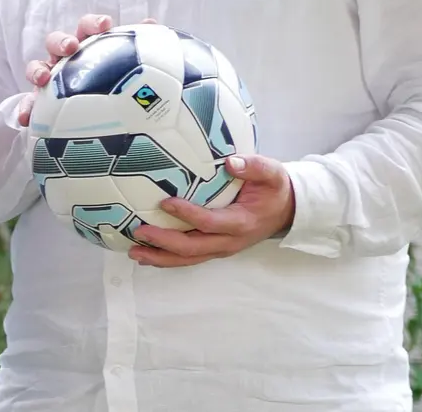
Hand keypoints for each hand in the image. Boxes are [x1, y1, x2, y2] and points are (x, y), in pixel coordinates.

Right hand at [16, 13, 149, 125]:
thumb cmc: (111, 85)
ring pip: (37, 67)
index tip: (105, 24)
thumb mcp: (126, 67)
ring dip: (37, 70)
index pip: (88, 27)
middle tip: (72, 46)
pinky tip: (26, 119)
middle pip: (57, 42)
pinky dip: (26, 109)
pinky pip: (30, 104)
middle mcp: (65, 59)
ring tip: (43, 78)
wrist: (97, 114)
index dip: (93, 23)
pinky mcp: (40, 101)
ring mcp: (50, 78)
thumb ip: (138, 47)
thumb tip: (152, 24)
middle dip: (62, 41)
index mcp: (87, 46)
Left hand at [127, 154, 295, 266]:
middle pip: (192, 248)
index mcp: (241, 222)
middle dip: (164, 242)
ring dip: (161, 257)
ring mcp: (222, 248)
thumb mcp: (272, 173)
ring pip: (188, 259)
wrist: (287, 211)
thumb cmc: (275, 189)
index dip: (187, 214)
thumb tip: (230, 162)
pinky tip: (147, 255)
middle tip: (139, 232)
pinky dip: (167, 258)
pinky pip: (190, 258)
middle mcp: (229, 241)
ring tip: (135, 252)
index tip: (165, 201)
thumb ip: (254, 166)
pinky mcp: (216, 249)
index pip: (209, 222)